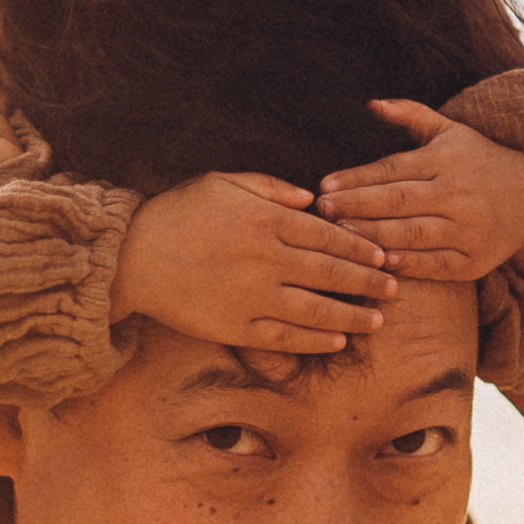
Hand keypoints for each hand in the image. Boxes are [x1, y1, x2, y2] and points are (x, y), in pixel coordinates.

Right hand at [111, 171, 394, 353]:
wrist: (130, 256)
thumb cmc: (177, 212)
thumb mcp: (222, 181)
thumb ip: (270, 187)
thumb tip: (314, 199)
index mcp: (264, 220)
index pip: (327, 235)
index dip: (359, 247)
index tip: (382, 255)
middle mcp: (264, 259)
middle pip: (330, 273)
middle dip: (367, 282)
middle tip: (393, 288)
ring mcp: (251, 297)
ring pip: (315, 309)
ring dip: (351, 316)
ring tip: (376, 321)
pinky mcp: (235, 326)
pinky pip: (284, 337)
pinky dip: (314, 340)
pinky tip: (336, 341)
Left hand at [317, 102, 523, 280]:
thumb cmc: (477, 162)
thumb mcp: (451, 132)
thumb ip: (411, 115)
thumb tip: (372, 104)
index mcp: (448, 159)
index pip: (395, 168)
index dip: (358, 177)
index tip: (323, 185)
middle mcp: (459, 193)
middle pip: (400, 201)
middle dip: (358, 206)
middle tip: (322, 211)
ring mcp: (469, 229)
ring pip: (414, 234)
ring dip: (374, 236)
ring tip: (339, 236)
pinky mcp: (474, 262)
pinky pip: (435, 265)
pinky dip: (406, 265)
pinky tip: (378, 263)